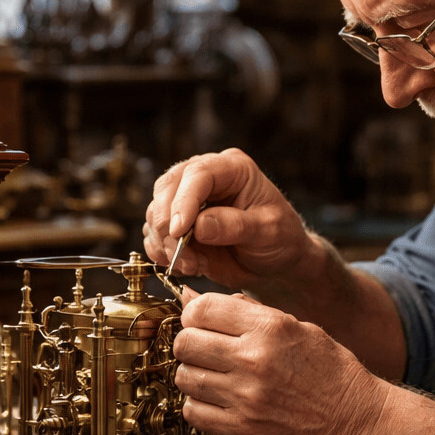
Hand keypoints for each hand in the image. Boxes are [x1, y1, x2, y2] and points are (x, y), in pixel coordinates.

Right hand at [143, 149, 318, 292]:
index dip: (183, 201)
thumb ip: (236, 225)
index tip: (179, 231)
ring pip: (156, 212)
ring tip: (193, 265)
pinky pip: (154, 235)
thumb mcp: (269, 230)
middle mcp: (205, 178)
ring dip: (165, 243)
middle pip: (167, 187)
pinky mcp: (178, 224)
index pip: (197, 174)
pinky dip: (161, 253)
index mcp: (232, 168)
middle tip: (178, 253)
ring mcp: (188, 200)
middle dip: (167, 223)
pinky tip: (187, 266)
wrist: (276, 263)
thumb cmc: (280, 239)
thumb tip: (199, 225)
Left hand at [170, 289, 388, 434]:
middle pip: (186, 343)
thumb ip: (246, 311)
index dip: (194, 314)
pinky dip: (199, 406)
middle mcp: (255, 360)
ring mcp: (246, 398)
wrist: (355, 422)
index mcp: (270, 328)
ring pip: (185, 378)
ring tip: (213, 377)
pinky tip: (218, 402)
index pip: (201, 309)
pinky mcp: (242, 430)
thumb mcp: (297, 327)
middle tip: (204, 351)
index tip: (201, 323)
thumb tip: (193, 297)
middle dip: (189, 344)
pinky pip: (194, 412)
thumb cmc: (329, 372)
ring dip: (194, 375)